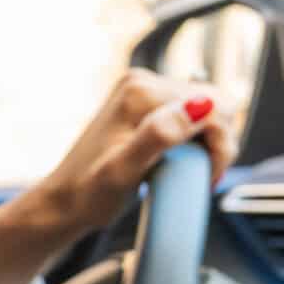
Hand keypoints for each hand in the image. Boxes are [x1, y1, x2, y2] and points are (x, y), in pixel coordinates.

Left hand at [27, 67, 241, 241]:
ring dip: (210, 143)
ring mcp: (144, 90)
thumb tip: (199, 106)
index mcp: (142, 91)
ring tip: (191, 173)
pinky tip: (183, 163)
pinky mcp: (146, 104)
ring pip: (207, 109)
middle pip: (215, 103)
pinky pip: (191, 116)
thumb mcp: (123, 171)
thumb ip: (158, 136)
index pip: (214, 105)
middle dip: (218, 143)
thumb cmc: (89, 194)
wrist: (63, 202)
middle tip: (202, 178)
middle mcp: (144, 81)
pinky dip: (197, 140)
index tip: (206, 178)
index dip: (220, 145)